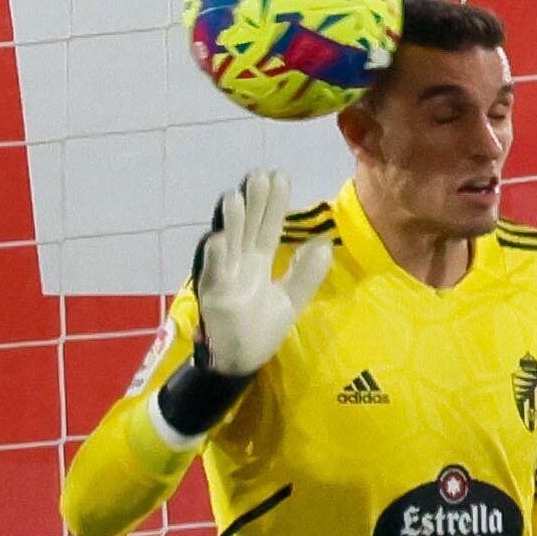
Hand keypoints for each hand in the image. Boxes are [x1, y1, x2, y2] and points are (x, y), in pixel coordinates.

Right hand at [189, 168, 330, 377]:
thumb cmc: (261, 329)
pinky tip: (220, 237)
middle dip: (254, 203)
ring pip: (227, 243)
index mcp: (257, 262)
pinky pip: (213, 272)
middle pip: (248, 228)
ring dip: (232, 221)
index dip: (274, 204)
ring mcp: (224, 277)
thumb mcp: (292, 300)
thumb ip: (307, 274)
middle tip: (260, 174)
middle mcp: (239, 263)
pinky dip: (216, 255)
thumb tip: (324, 243)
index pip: (268, 227)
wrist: (240, 361)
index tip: (280, 177)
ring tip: (237, 196)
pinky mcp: (212, 295)